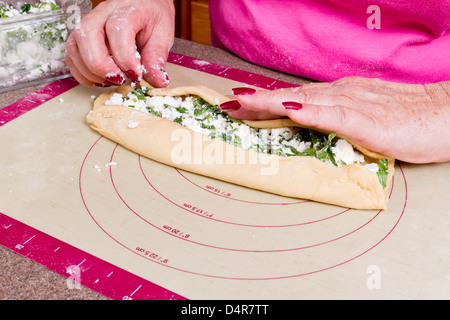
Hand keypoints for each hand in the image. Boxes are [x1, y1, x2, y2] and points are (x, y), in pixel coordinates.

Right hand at [65, 0, 174, 86]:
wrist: (145, 6)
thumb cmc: (152, 19)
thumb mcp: (162, 35)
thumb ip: (157, 57)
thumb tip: (158, 81)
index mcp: (127, 9)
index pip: (117, 30)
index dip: (125, 58)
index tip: (136, 75)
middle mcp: (102, 14)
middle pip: (87, 35)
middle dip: (101, 65)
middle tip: (120, 80)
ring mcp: (87, 24)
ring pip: (74, 47)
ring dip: (91, 72)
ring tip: (113, 81)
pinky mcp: (79, 38)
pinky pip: (71, 58)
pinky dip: (83, 74)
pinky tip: (101, 79)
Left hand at [222, 77, 449, 163]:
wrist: (444, 116)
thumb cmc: (406, 121)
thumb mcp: (361, 121)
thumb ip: (335, 124)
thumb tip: (311, 132)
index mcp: (338, 96)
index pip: (293, 98)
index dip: (263, 102)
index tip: (237, 106)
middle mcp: (340, 94)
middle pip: (290, 96)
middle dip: (256, 101)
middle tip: (226, 104)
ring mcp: (353, 104)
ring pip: (304, 100)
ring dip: (271, 102)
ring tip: (243, 102)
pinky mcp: (368, 119)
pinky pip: (334, 114)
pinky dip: (310, 112)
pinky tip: (291, 111)